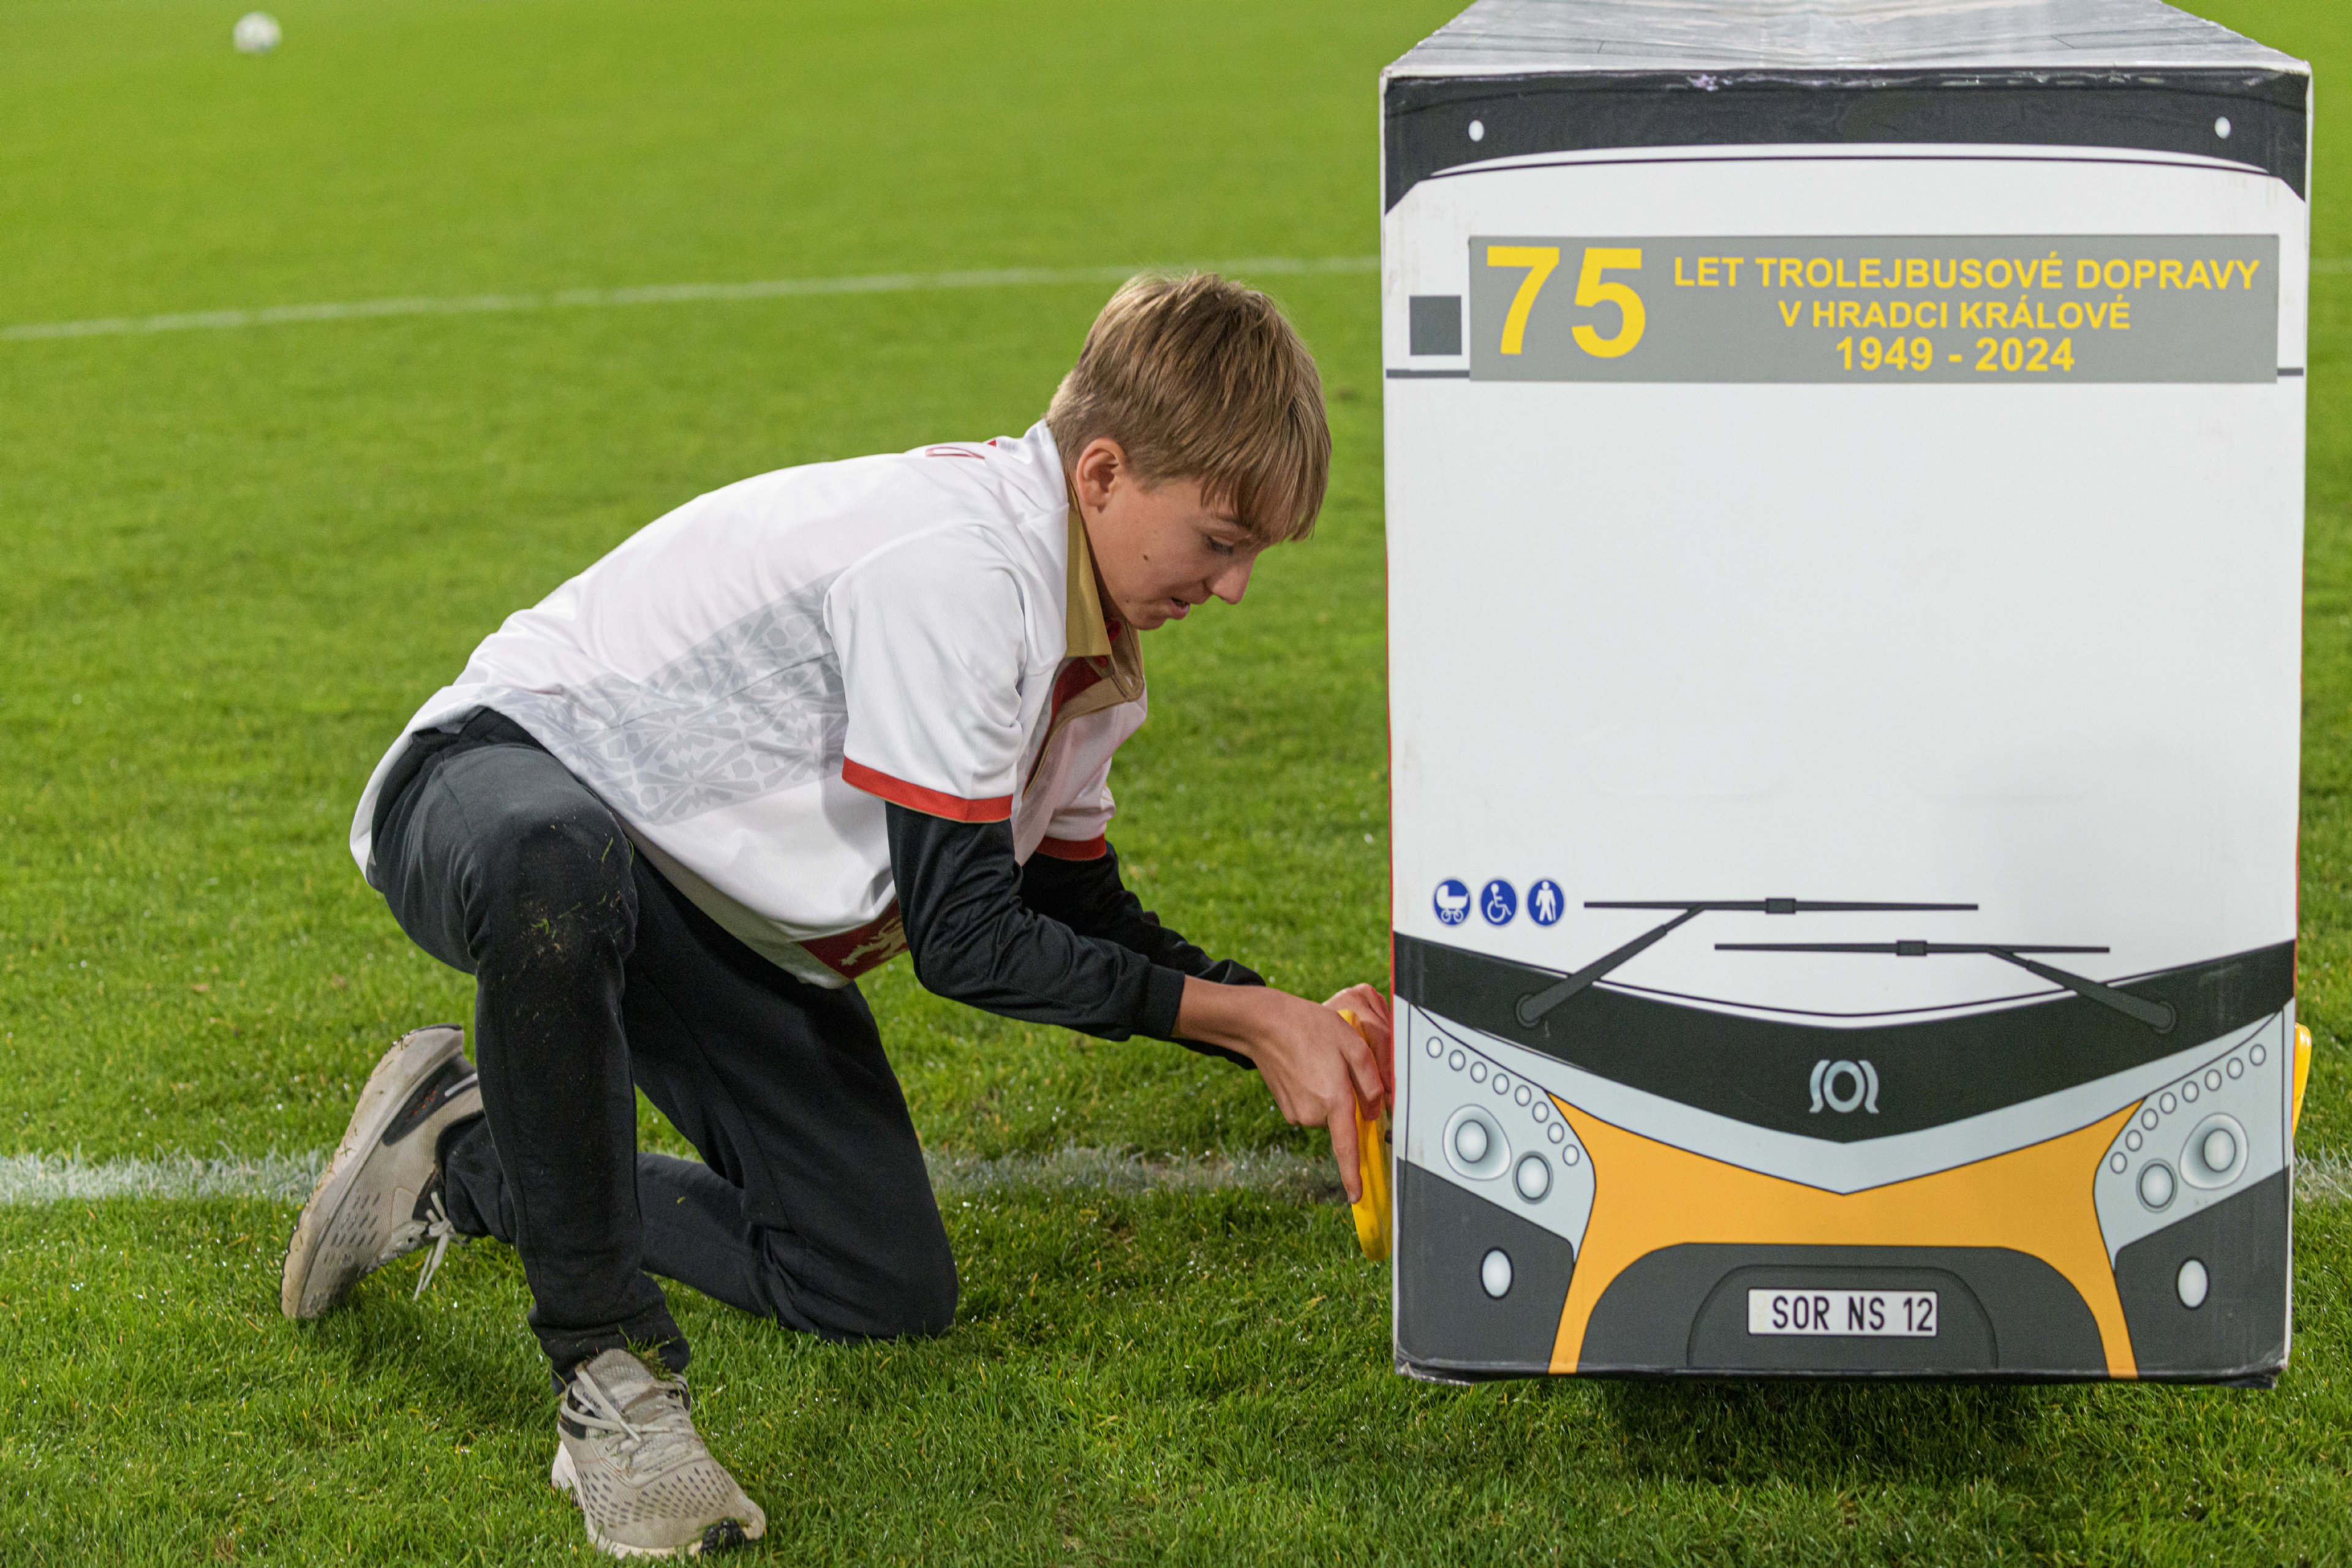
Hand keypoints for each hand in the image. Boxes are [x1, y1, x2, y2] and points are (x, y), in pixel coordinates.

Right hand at [1176, 978, 1390, 1200]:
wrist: (1264, 1024)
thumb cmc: (1309, 1028)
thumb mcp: (1352, 1044)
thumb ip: (1372, 1081)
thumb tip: (1377, 1111)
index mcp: (1334, 1099)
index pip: (1347, 1148)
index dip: (1353, 1175)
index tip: (1356, 1195)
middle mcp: (1313, 1113)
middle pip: (1345, 1120)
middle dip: (1349, 1101)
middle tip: (1339, 1067)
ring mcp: (1297, 1113)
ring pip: (1329, 1113)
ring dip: (1332, 1095)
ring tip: (1320, 1063)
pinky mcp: (1287, 1108)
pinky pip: (1313, 1107)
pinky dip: (1317, 1092)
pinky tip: (1308, 1069)